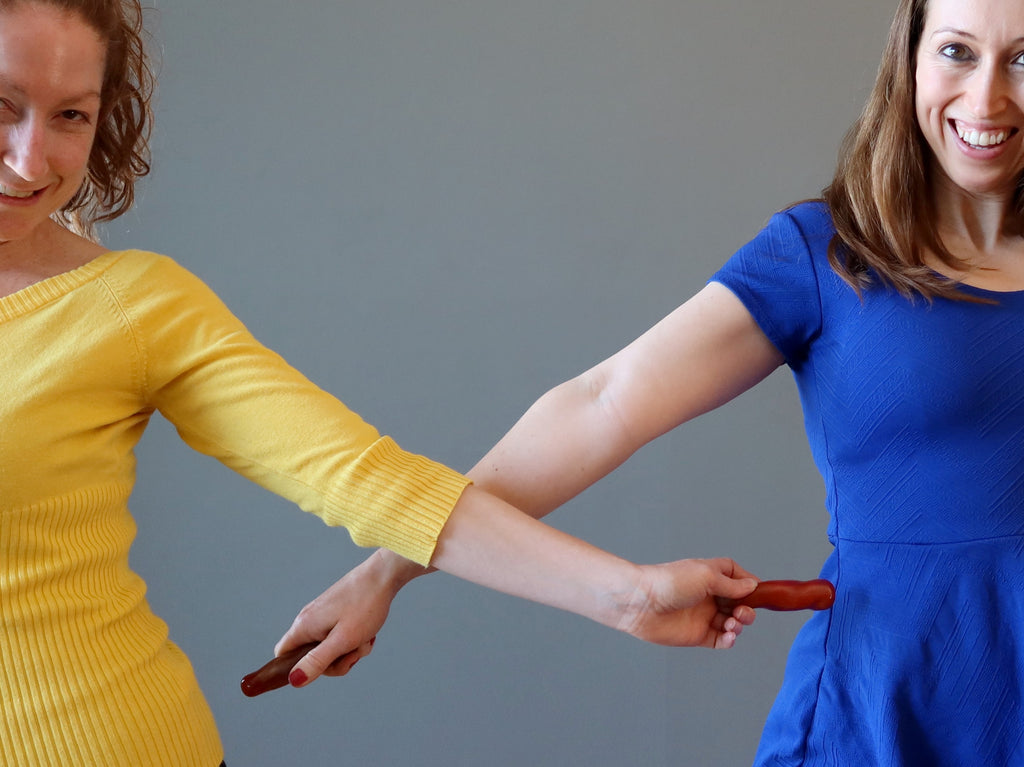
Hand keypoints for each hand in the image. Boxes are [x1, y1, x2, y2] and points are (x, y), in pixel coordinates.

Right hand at [273, 549, 426, 686]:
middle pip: (311, 657)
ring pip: (330, 648)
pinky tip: (368, 633)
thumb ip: (317, 662)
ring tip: (365, 638)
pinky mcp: (336, 614)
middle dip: (336, 661)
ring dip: (350, 650)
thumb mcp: (342, 641)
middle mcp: (308, 620)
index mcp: (303, 626)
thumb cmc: (364, 606)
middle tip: (354, 650)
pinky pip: (340, 637)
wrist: (383, 577)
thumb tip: (293, 680)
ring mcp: (322, 616)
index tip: (321, 669)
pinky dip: (355, 640)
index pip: (282, 656)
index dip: (295, 669)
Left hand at [615, 558, 758, 648]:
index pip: (737, 577)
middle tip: (742, 613)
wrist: (641, 603)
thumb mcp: (706, 576)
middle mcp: (709, 595)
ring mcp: (704, 615)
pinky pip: (721, 640)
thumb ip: (731, 584)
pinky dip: (729, 640)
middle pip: (739, 603)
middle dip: (747, 609)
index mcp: (711, 575)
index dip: (750, 584)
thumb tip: (752, 587)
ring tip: (732, 624)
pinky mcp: (698, 635)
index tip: (760, 592)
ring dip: (739, 624)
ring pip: (732, 622)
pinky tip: (728, 636)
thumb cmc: (670, 582)